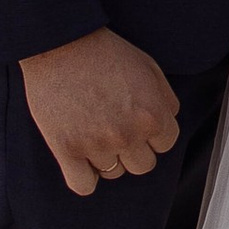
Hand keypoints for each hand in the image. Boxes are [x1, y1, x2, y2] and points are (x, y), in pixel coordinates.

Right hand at [19, 27, 183, 199]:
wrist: (60, 43)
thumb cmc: (104, 52)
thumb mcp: (149, 67)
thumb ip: (166, 100)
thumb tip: (168, 123)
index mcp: (152, 115)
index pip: (166, 144)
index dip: (152, 132)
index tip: (137, 121)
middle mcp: (127, 134)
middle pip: (142, 166)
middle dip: (133, 148)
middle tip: (116, 128)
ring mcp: (96, 145)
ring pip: (113, 173)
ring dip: (106, 157)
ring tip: (93, 130)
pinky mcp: (66, 150)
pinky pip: (83, 186)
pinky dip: (84, 177)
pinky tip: (81, 159)